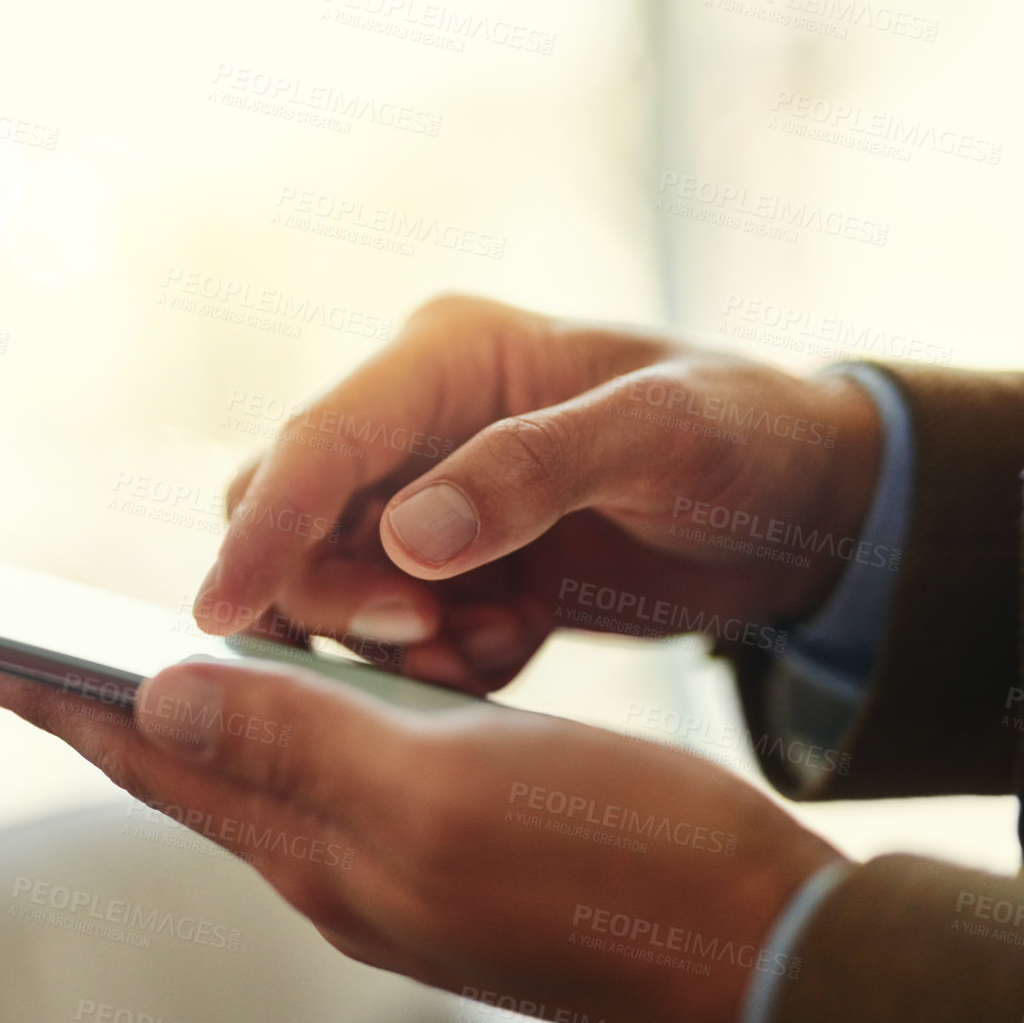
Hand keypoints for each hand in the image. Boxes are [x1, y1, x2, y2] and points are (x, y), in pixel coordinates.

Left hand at [0, 657, 843, 1022]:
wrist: (761, 949)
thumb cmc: (620, 864)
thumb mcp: (442, 791)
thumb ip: (296, 746)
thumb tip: (159, 695)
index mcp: (320, 852)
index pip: (159, 764)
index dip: (68, 706)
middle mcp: (341, 870)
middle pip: (196, 773)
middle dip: (111, 709)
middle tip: (34, 655)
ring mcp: (402, 869)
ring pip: (268, 775)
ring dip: (201, 712)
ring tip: (144, 665)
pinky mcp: (462, 852)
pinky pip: (346, 778)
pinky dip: (302, 721)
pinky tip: (308, 694)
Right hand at [196, 295, 883, 692]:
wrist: (805, 510)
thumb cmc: (749, 436)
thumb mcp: (665, 436)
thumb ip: (535, 472)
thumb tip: (410, 537)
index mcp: (447, 357)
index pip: (319, 440)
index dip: (264, 526)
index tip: (218, 612)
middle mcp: (413, 425)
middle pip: (293, 518)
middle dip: (334, 596)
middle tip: (427, 637)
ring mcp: (425, 501)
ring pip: (329, 588)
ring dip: (390, 642)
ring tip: (494, 642)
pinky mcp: (447, 571)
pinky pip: (390, 637)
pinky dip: (435, 665)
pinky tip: (509, 647)